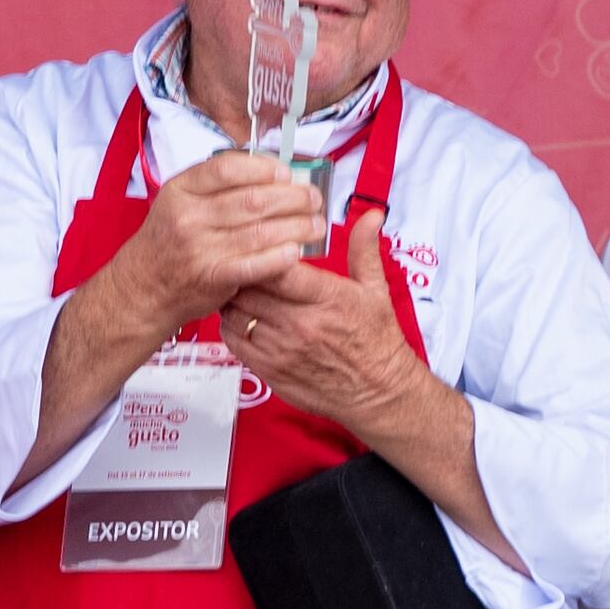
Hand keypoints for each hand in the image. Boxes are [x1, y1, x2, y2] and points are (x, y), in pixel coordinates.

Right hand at [115, 148, 326, 335]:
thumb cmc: (169, 243)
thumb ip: (216, 187)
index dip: (265, 168)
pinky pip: (253, 264)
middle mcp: (188, 216)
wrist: (143, 288)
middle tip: (313, 198)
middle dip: (293, 198)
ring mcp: (198, 248)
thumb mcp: (180, 202)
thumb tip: (271, 172)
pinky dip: (279, 257)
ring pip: (260, 231)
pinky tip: (296, 252)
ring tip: (316, 225)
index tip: (287, 173)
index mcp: (181, 189)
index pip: (228, 167)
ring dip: (297, 227)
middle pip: (253, 199)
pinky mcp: (211, 277)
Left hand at [221, 215, 423, 433]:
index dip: (261, 252)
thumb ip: (364, 249)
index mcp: (326, 298)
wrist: (378, 392)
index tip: (258, 244)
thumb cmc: (377, 341)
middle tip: (242, 263)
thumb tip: (371, 216)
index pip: (278, 268)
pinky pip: (233, 340)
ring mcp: (282, 349)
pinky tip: (242, 316)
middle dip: (243, 272)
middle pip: (250, 287)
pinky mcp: (270, 370)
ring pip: (236, 312)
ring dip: (233, 298)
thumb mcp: (376, 290)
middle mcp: (301, 324)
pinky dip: (231, 325)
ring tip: (239, 289)